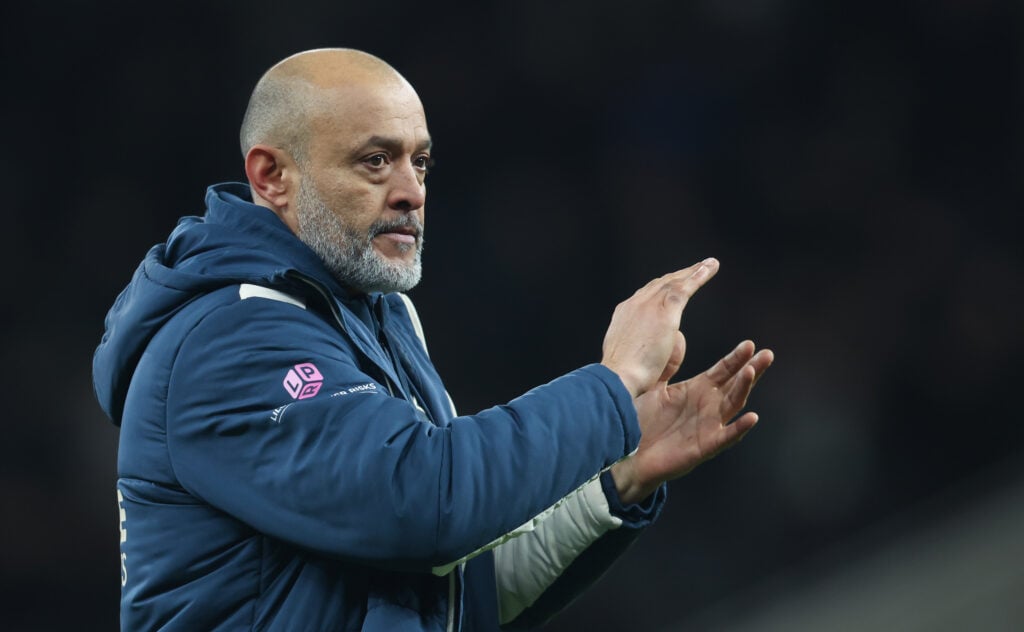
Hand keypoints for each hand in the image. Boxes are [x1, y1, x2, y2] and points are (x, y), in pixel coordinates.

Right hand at [601, 258, 718, 397]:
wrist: (617, 377)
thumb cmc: (621, 379)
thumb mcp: (629, 361)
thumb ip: (644, 352)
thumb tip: (662, 349)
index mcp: (623, 317)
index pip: (644, 298)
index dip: (659, 290)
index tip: (671, 286)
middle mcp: (634, 305)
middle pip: (659, 285)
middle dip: (676, 276)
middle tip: (694, 269)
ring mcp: (648, 305)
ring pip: (674, 282)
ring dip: (692, 272)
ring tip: (709, 264)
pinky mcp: (665, 311)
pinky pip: (685, 288)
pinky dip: (699, 276)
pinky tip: (710, 268)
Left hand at [611, 340, 773, 503]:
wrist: (627, 453)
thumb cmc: (639, 420)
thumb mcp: (653, 386)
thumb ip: (667, 364)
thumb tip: (676, 336)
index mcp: (697, 390)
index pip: (723, 371)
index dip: (736, 358)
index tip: (750, 344)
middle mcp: (708, 406)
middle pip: (736, 385)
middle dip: (752, 369)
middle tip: (768, 354)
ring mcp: (708, 426)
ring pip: (733, 405)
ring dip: (744, 389)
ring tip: (752, 371)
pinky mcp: (704, 447)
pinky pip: (726, 437)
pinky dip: (739, 428)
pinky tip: (752, 418)